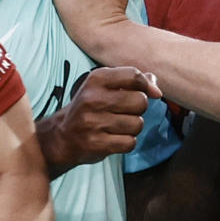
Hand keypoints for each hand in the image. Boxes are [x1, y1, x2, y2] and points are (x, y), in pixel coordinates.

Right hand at [35, 66, 160, 171]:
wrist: (63, 136)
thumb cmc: (90, 107)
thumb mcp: (105, 87)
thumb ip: (132, 82)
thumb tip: (156, 89)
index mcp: (96, 79)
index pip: (134, 76)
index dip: (146, 85)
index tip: (148, 93)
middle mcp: (93, 99)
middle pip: (140, 101)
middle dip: (139, 109)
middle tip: (126, 112)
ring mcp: (93, 122)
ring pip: (137, 124)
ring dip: (133, 127)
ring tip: (119, 126)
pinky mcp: (96, 144)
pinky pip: (130, 143)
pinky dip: (127, 142)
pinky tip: (115, 138)